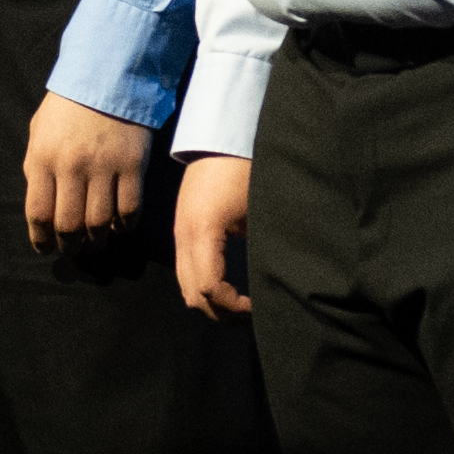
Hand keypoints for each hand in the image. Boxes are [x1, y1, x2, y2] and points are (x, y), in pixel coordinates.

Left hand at [20, 96, 153, 248]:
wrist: (107, 76)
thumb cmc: (68, 106)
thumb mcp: (39, 131)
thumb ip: (37, 167)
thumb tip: (43, 207)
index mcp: (42, 158)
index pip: (38, 213)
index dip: (41, 240)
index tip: (46, 249)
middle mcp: (71, 167)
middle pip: (69, 225)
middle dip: (70, 246)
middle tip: (74, 249)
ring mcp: (104, 168)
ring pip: (99, 223)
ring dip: (97, 241)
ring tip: (96, 242)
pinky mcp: (132, 166)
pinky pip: (129, 210)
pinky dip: (124, 226)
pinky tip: (119, 226)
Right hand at [168, 151, 252, 323]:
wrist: (219, 137)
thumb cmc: (245, 168)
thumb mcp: (258, 208)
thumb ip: (261, 245)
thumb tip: (274, 280)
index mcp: (202, 232)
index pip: (209, 288)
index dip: (233, 307)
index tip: (257, 307)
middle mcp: (183, 238)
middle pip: (192, 294)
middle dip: (221, 312)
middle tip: (251, 315)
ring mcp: (179, 234)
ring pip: (185, 286)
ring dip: (211, 302)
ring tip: (240, 306)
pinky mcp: (183, 230)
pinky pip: (186, 271)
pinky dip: (204, 287)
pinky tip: (229, 286)